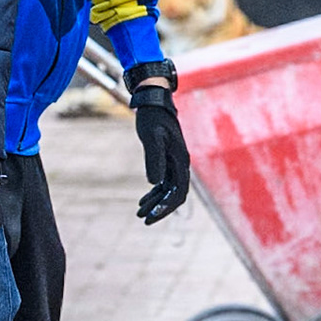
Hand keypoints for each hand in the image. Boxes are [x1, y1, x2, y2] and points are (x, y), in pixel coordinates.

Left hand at [132, 84, 189, 222]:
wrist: (153, 101)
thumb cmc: (152, 118)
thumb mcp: (151, 138)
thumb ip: (154, 159)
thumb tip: (154, 182)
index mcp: (181, 161)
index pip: (178, 193)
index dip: (165, 208)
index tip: (150, 218)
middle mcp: (181, 164)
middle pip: (175, 195)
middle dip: (160, 209)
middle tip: (143, 219)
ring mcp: (175, 162)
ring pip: (168, 190)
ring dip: (155, 202)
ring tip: (139, 212)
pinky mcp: (167, 159)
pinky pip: (164, 182)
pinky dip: (154, 192)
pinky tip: (143, 200)